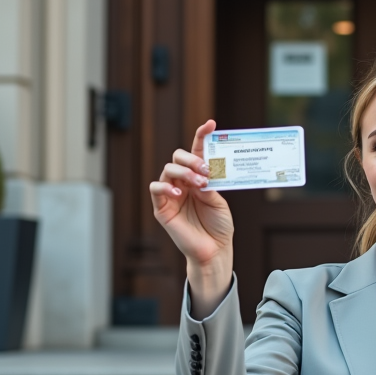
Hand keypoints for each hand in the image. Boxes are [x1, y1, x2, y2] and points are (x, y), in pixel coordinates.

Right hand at [149, 120, 234, 309]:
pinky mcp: (162, 208)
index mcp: (198, 178)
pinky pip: (156, 189)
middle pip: (178, 157)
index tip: (210, 124)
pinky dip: (166, 186)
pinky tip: (180, 192)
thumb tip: (202, 173)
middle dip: (191, 158)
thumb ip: (210, 185)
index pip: (197, 153)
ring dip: (184, 172)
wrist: (214, 250)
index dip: (201, 136)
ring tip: (199, 183)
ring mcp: (171, 194)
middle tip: (206, 169)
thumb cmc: (219, 226)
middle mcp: (183, 183)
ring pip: (168, 169)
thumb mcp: (219, 200)